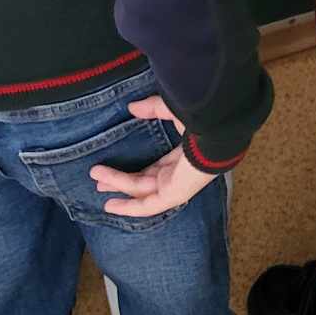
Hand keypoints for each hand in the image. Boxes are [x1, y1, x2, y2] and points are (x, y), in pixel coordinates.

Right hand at [90, 95, 217, 217]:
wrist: (219, 128)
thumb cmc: (203, 117)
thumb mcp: (173, 109)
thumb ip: (154, 108)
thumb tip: (132, 106)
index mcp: (184, 156)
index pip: (156, 167)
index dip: (134, 168)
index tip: (113, 166)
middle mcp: (180, 173)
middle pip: (145, 182)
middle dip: (120, 182)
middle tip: (98, 180)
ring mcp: (178, 185)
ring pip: (141, 190)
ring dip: (117, 187)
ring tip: (96, 184)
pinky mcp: (175, 194)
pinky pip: (148, 205)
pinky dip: (129, 207)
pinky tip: (111, 205)